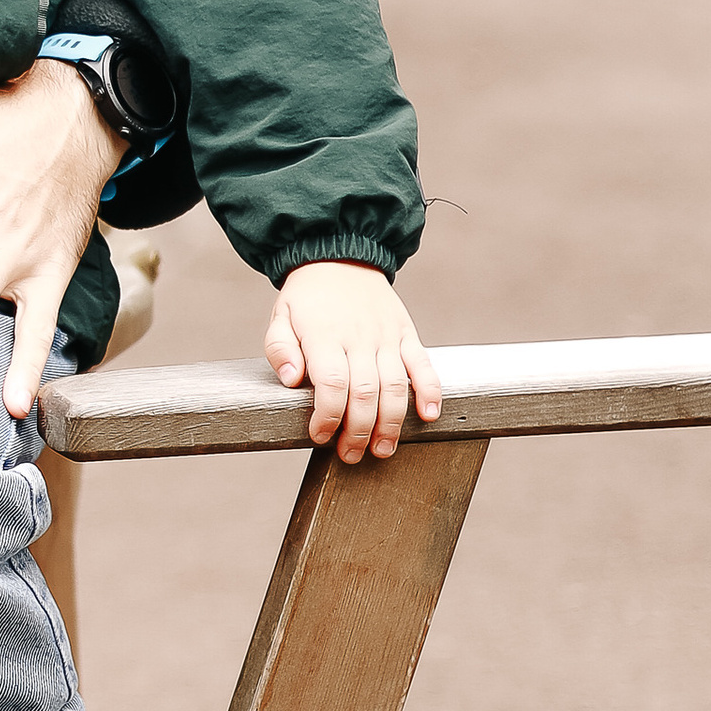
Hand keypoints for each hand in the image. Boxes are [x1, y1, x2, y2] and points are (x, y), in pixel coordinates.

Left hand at [266, 263, 442, 460]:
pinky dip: (430, 391)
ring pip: (395, 386)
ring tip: (382, 450)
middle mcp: (359, 337)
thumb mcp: (280, 318)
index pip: (331, 384)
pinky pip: (422, 364)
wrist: (339, 255)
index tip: (320, 436)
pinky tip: (429, 417)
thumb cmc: (307, 298)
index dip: (328, 416)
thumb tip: (293, 380)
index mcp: (324, 335)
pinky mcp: (406, 334)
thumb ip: (280, 350)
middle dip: (359, 431)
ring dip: (391, 424)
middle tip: (350, 455)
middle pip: (365, 393)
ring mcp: (386, 336)